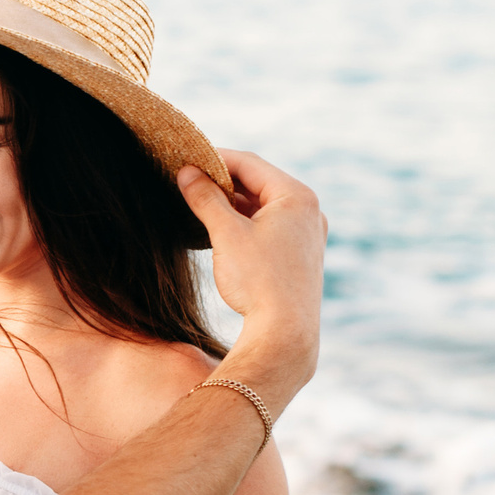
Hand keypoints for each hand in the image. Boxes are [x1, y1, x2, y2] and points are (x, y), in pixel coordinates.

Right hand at [177, 147, 325, 400]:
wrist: (284, 335)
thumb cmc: (258, 282)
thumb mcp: (226, 234)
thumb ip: (205, 198)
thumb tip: (186, 172)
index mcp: (297, 196)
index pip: (249, 164)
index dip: (214, 159)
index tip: (185, 161)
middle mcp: (309, 211)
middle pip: (258, 183)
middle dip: (222, 182)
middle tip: (187, 182)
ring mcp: (308, 234)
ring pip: (263, 206)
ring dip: (232, 204)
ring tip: (199, 206)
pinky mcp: (302, 255)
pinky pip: (270, 226)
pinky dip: (246, 223)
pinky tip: (222, 230)